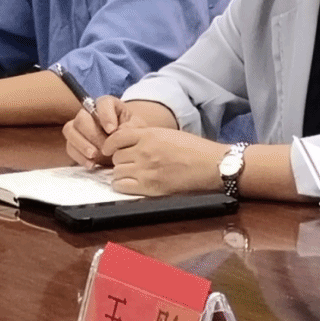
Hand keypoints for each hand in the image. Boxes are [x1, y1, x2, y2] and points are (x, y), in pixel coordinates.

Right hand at [63, 97, 140, 167]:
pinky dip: (78, 156)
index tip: (112, 130)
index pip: (102, 103)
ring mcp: (79, 127)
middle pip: (82, 118)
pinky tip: (91, 164)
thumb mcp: (137, 128)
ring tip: (94, 155)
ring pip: (70, 130)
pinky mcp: (74, 142)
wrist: (127, 146)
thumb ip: (131, 127)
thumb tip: (117, 132)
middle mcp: (90, 113)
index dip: (105, 115)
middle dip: (92, 134)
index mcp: (108, 105)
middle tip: (104, 148)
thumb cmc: (132, 133)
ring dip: (81, 144)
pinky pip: (69, 147)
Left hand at [102, 127, 225, 195]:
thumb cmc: (194, 149)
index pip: (117, 138)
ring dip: (121, 173)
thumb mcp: (168, 134)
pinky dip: (122, 186)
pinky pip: (122, 186)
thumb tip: (130, 144)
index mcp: (149, 134)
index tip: (109, 149)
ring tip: (131, 175)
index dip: (110, 145)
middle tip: (128, 164)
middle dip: (119, 160)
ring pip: (116, 172)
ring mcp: (145, 169)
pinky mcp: (150, 186)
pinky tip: (131, 184)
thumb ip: (148, 137)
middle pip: (116, 157)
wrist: (210, 164)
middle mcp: (144, 151)